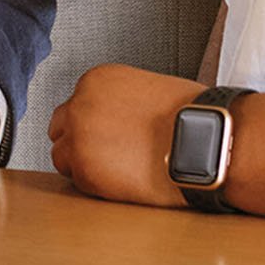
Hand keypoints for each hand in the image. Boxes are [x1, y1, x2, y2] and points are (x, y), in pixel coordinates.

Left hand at [48, 64, 202, 208]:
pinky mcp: (84, 169)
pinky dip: (96, 185)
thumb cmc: (187, 116)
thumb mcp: (144, 90)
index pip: (74, 105)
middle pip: (60, 129)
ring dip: (85, 164)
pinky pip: (77, 181)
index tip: (108, 134)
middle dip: (80, 142)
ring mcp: (79, 137)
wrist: (204, 140)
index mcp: (96, 80)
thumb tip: (108, 121)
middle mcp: (80, 104)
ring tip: (119, 169)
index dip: (92, 124)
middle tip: (109, 154)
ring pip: (63, 157)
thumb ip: (116, 101)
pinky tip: (124, 180)